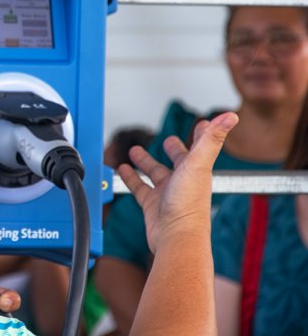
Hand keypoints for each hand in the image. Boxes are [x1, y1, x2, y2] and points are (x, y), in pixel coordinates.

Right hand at [118, 112, 237, 254]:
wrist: (176, 237)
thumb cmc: (189, 204)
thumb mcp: (198, 164)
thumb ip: (211, 139)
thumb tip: (231, 116)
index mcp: (197, 170)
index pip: (202, 147)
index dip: (203, 134)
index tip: (204, 124)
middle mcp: (183, 181)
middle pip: (178, 161)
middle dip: (173, 150)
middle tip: (168, 140)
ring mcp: (167, 194)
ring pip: (155, 173)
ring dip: (146, 162)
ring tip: (135, 151)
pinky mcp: (152, 205)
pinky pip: (139, 188)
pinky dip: (131, 178)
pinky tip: (123, 170)